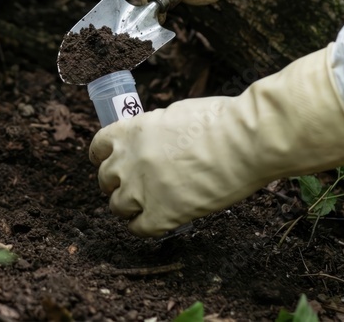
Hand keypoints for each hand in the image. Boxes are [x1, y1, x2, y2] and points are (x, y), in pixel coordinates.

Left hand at [89, 45, 343, 236]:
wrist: (245, 141)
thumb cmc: (220, 121)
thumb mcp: (174, 114)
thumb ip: (152, 130)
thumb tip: (148, 141)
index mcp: (131, 131)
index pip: (98, 147)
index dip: (104, 157)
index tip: (112, 162)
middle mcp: (129, 160)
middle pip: (105, 179)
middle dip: (117, 182)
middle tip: (132, 186)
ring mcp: (142, 189)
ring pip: (117, 206)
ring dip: (129, 206)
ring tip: (144, 206)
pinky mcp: (162, 215)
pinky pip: (139, 228)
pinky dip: (144, 226)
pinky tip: (156, 222)